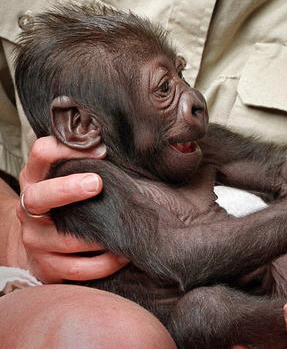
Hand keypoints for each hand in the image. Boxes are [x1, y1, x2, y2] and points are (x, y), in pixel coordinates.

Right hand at [17, 136, 127, 282]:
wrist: (40, 242)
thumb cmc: (67, 204)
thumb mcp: (69, 178)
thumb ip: (87, 163)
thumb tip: (115, 148)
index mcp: (36, 179)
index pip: (40, 153)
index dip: (65, 148)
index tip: (99, 149)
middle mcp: (29, 209)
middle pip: (39, 197)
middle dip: (68, 190)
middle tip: (96, 183)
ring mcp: (34, 240)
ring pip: (66, 240)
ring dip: (101, 236)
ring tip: (127, 229)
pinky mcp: (45, 267)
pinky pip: (78, 270)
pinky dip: (105, 264)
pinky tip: (123, 256)